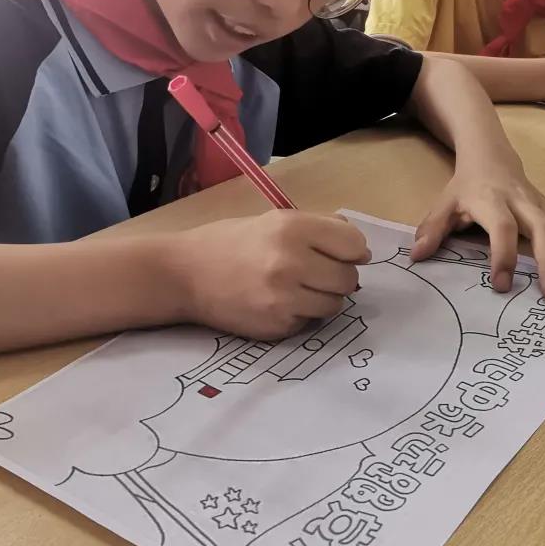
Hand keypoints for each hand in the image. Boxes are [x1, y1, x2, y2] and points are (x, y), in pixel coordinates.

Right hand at [168, 211, 369, 339]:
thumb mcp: (274, 220)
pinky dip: (302, 314)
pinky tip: (279, 303)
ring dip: (324, 298)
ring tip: (299, 288)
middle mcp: (291, 262)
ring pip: (335, 305)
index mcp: (293, 228)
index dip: (353, 250)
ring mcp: (284, 298)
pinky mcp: (277, 325)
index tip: (344, 253)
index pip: (354, 244)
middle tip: (318, 273)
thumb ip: (318, 227)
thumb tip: (360, 248)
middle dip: (339, 276)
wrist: (184, 274)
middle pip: (349, 278)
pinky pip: (310, 322)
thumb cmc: (231, 242)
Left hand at [410, 150, 544, 300]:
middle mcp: (522, 202)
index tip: (501, 285)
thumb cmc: (467, 186)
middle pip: (543, 228)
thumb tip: (416, 256)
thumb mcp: (444, 203)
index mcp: (492, 200)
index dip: (502, 255)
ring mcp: (542, 205)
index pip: (502, 228)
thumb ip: (432, 229)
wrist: (490, 155)